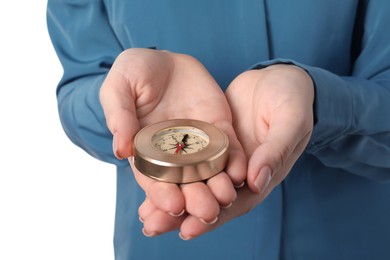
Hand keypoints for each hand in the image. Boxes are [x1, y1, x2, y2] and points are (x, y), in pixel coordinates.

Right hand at [99, 48, 245, 234]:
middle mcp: (173, 153)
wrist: (164, 58)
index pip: (153, 180)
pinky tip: (243, 172)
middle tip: (208, 213)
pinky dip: (236, 161)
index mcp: (145, 150)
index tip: (173, 206)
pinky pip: (228, 146)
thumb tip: (121, 150)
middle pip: (185, 183)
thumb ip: (119, 116)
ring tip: (228, 198)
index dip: (162, 195)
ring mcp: (198, 142)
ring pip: (210, 171)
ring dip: (219, 186)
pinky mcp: (218, 127)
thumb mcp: (119, 87)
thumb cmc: (134, 72)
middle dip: (196, 199)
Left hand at [139, 64, 314, 239]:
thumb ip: (275, 150)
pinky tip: (149, 177)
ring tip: (143, 213)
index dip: (211, 218)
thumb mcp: (290, 120)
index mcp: (261, 174)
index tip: (186, 229)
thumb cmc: (293, 99)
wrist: (280, 79)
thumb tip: (254, 182)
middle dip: (180, 215)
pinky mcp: (210, 142)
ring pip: (194, 183)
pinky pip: (189, 160)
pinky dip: (171, 170)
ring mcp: (223, 158)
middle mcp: (240, 173)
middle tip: (150, 225)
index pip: (234, 205)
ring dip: (171, 197)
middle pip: (207, 199)